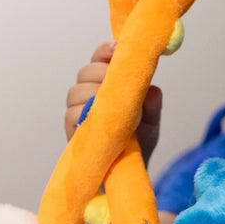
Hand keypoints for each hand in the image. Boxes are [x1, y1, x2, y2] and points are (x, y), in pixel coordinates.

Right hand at [64, 40, 162, 163]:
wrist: (127, 174)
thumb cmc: (138, 144)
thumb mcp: (152, 124)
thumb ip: (153, 106)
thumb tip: (153, 90)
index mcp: (106, 85)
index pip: (100, 59)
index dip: (105, 51)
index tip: (116, 48)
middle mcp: (89, 95)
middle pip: (85, 72)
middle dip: (100, 72)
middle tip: (115, 80)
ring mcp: (78, 113)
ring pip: (75, 91)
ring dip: (92, 92)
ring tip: (109, 100)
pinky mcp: (72, 131)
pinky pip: (71, 115)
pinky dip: (84, 113)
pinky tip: (97, 115)